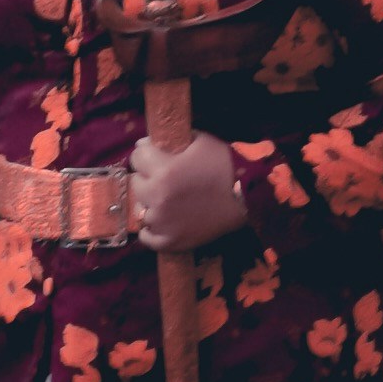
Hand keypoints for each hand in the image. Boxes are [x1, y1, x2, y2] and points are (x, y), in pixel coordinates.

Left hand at [130, 129, 247, 250]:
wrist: (247, 198)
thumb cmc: (225, 166)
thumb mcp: (201, 141)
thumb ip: (172, 139)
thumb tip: (146, 142)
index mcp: (164, 171)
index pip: (136, 156)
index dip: (146, 153)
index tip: (154, 155)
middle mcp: (157, 197)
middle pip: (135, 182)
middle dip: (147, 176)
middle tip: (163, 177)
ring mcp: (162, 222)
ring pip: (140, 209)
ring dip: (150, 202)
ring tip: (167, 199)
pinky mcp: (169, 242)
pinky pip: (146, 237)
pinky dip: (151, 229)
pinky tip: (161, 220)